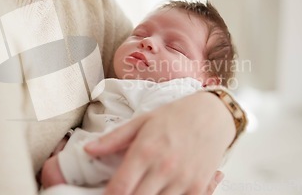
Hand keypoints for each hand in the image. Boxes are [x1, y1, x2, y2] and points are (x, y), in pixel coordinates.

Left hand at [84, 92, 234, 194]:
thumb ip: (113, 139)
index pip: (120, 188)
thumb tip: (88, 150)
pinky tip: (161, 192)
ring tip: (142, 189)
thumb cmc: (176, 116)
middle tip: (123, 192)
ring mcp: (184, 181)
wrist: (213, 115)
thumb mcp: (141, 121)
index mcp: (146, 151)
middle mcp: (164, 168)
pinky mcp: (199, 188)